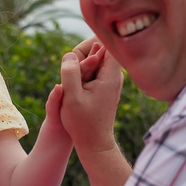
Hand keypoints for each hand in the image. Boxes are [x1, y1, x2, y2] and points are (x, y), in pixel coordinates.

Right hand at [58, 39, 122, 154]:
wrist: (95, 142)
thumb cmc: (83, 123)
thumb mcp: (72, 98)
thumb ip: (70, 73)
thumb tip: (69, 54)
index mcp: (111, 75)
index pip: (107, 43)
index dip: (90, 43)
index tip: (77, 56)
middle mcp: (116, 75)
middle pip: (101, 48)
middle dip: (83, 53)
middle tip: (71, 70)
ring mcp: (112, 79)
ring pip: (97, 58)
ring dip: (82, 64)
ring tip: (75, 82)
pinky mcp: (106, 84)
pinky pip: (95, 69)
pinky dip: (84, 72)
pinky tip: (77, 86)